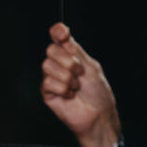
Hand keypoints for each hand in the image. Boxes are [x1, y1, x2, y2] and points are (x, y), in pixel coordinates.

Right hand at [40, 22, 120, 146]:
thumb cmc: (99, 93)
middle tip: (79, 72)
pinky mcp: (47, 92)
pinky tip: (70, 95)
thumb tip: (64, 37)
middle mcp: (60, 64)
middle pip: (51, 50)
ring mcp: (52, 78)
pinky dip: (63, 89)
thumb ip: (77, 51)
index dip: (57, 32)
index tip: (63, 34)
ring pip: (48, 66)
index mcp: (71, 55)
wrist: (98, 114)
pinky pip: (48, 83)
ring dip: (67, 77)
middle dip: (68, 61)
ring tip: (76, 86)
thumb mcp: (92, 66)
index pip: (58, 37)